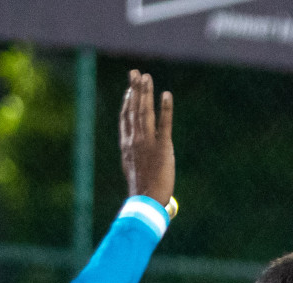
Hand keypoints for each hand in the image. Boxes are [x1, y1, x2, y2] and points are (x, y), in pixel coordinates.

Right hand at [120, 69, 174, 205]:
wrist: (145, 200)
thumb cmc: (142, 189)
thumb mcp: (133, 168)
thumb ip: (133, 156)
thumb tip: (133, 154)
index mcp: (127, 145)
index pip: (126, 118)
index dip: (128, 102)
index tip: (130, 89)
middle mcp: (135, 140)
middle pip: (134, 110)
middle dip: (135, 90)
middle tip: (136, 73)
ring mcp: (147, 142)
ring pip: (146, 112)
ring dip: (146, 93)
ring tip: (147, 77)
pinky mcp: (162, 147)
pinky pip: (164, 124)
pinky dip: (165, 108)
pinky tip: (166, 95)